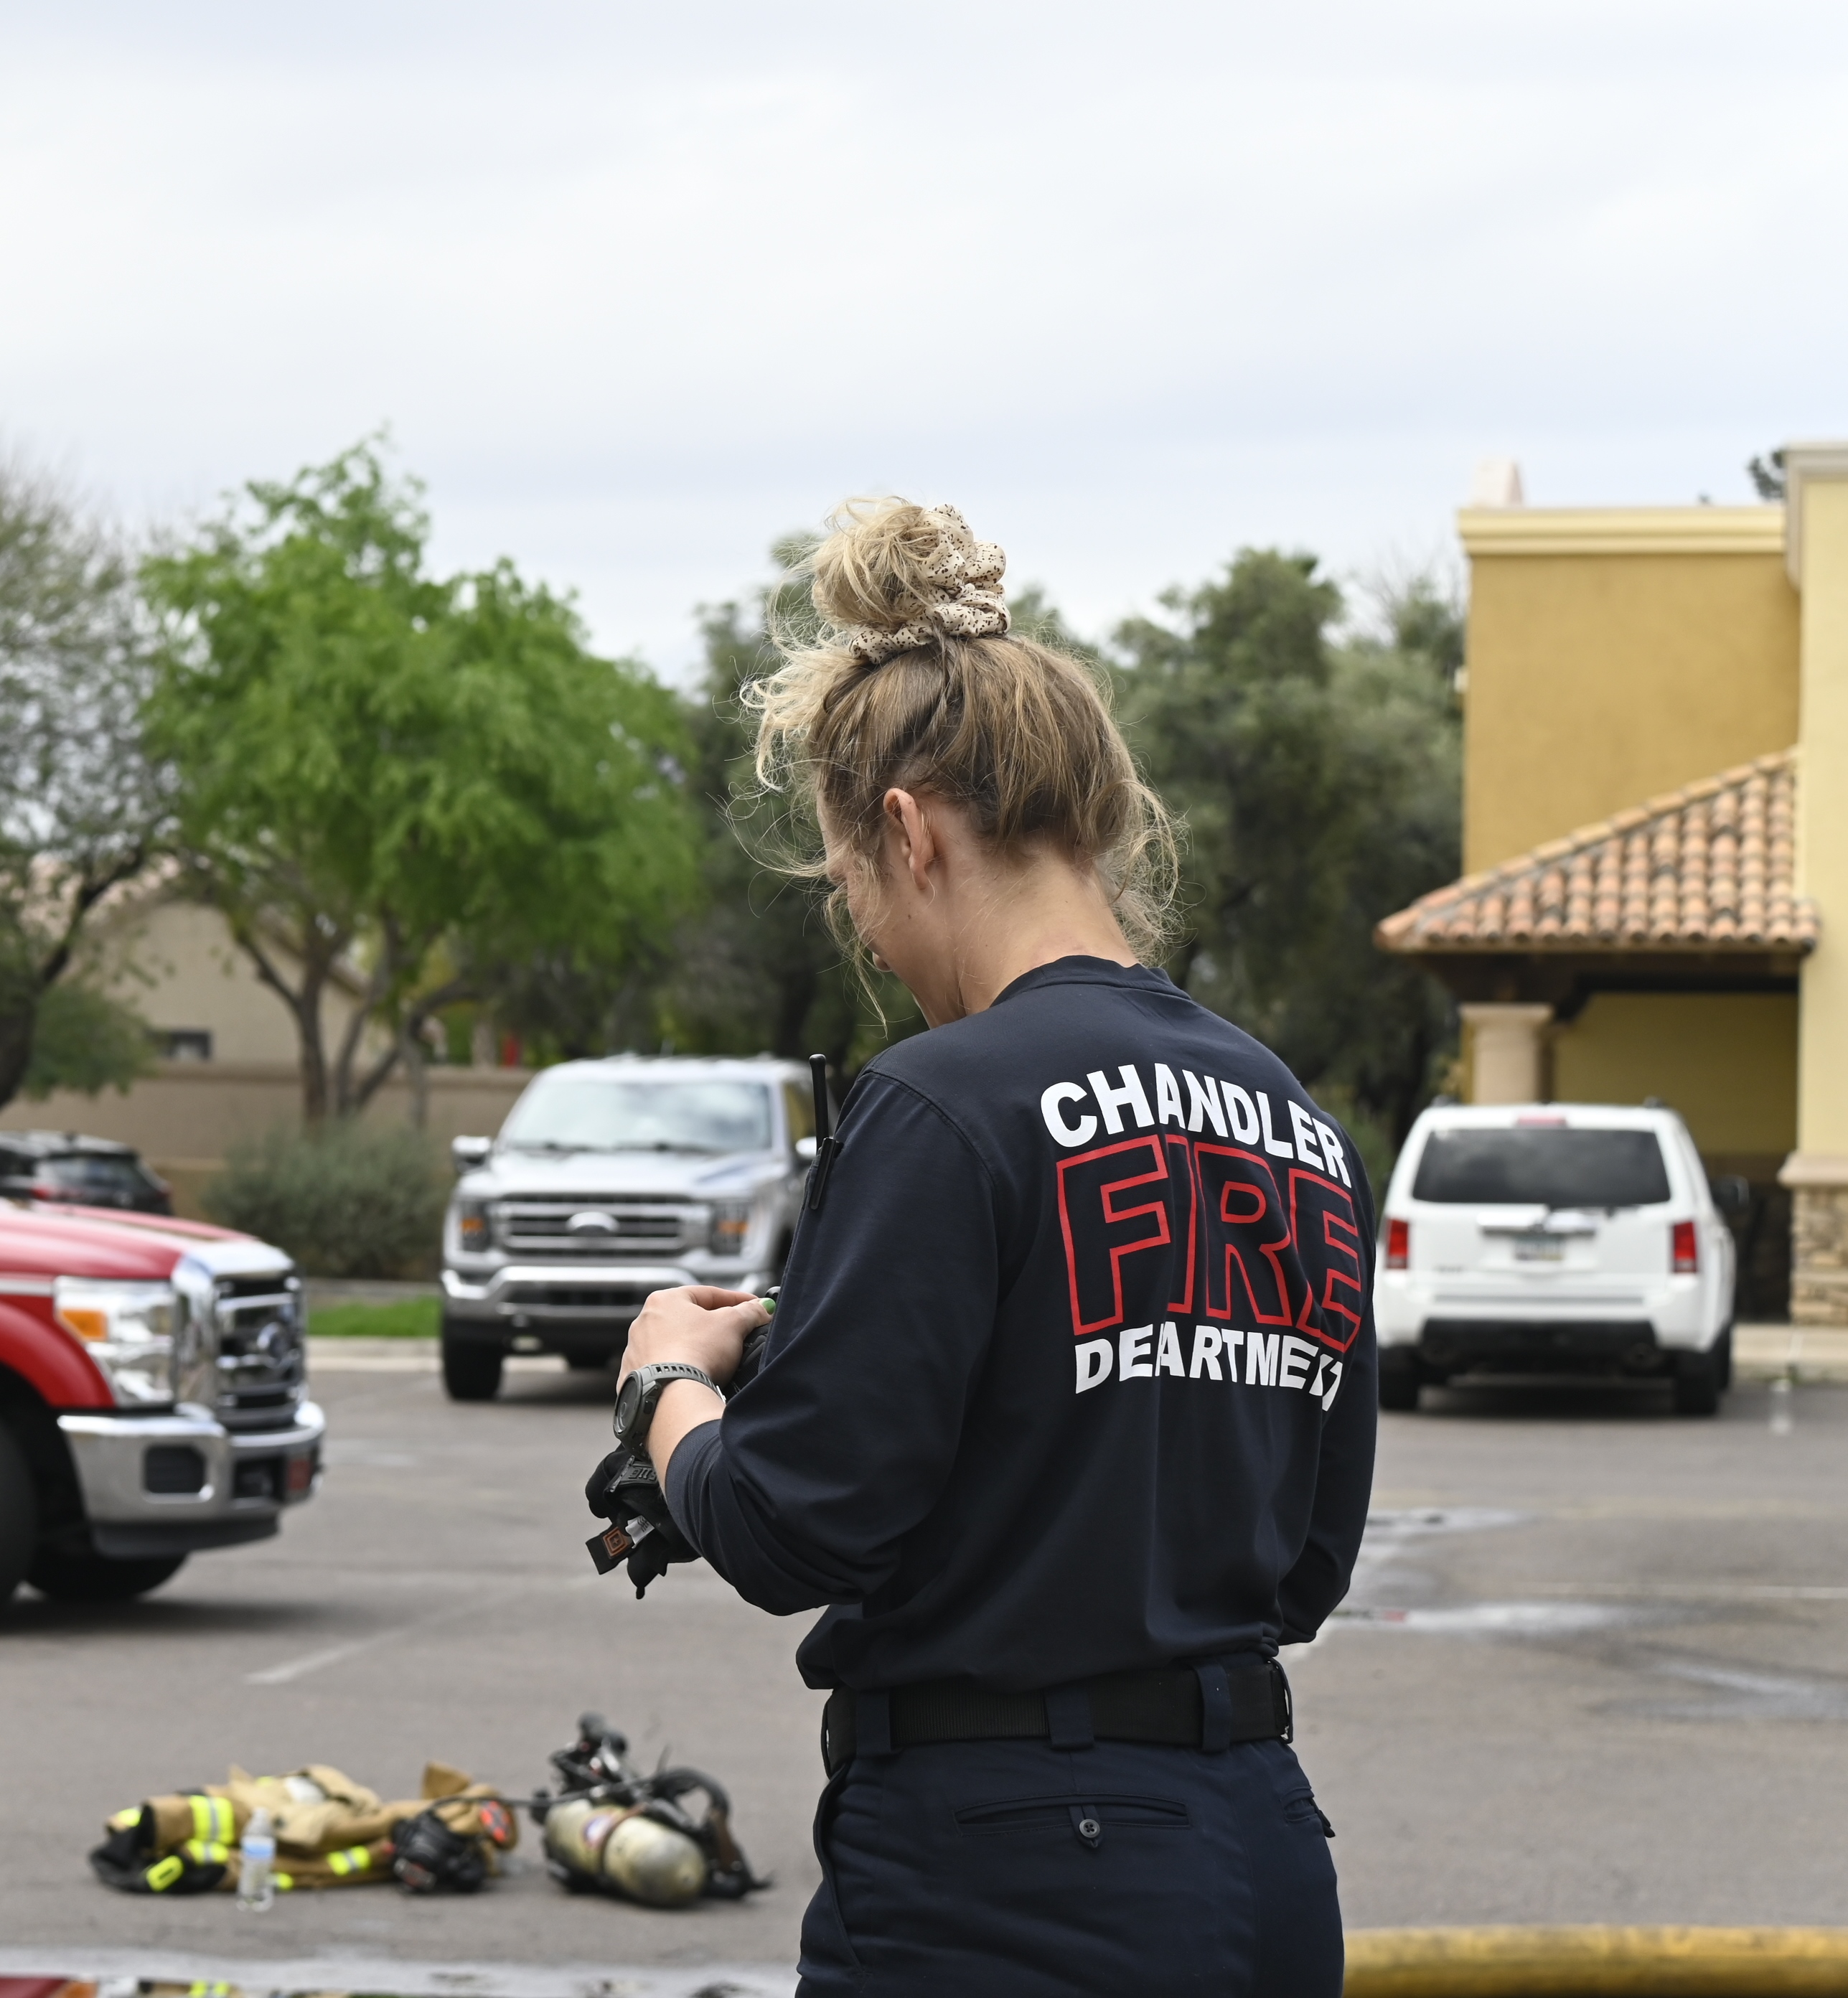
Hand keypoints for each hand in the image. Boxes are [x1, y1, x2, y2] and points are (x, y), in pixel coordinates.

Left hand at [618, 1285, 768, 1389]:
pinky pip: (665, 1366)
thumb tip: (761, 1308)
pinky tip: (696, 1375)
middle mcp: (645, 1321)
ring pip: (676, 1342)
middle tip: (739, 1332)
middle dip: (716, 1325)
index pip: (708, 1294)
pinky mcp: (636, 1376)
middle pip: (690, 1318)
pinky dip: (681, 1368)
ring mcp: (637, 1349)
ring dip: (697, 1347)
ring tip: (718, 1359)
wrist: (672, 1395)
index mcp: (665, 1299)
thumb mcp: (733, 1324)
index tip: (753, 1306)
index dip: (736, 1300)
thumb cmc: (698, 1352)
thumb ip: (749, 1311)